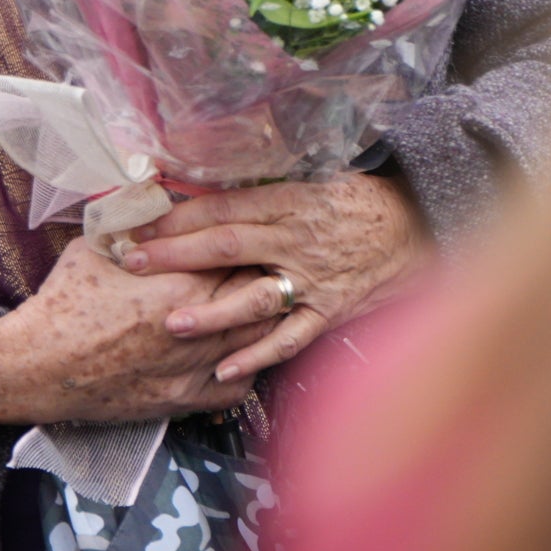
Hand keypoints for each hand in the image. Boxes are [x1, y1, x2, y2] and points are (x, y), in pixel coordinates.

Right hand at [0, 236, 275, 426]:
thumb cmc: (63, 305)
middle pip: (256, 299)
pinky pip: (235, 388)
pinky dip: (243, 369)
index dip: (240, 247)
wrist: (40, 366)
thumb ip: (130, 229)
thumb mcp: (95, 249)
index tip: (239, 238)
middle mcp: (197, 330)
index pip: (236, 259)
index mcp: (179, 286)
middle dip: (258, 280)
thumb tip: (146, 210)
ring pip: (255, 344)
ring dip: (258, 322)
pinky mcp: (184, 399)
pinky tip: (234, 354)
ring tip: (253, 306)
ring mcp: (194, 370)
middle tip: (254, 267)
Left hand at [120, 173, 429, 383]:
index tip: (141, 225)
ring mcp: (313, 280)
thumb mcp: (312, 181)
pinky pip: (290, 337)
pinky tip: (223, 369)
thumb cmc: (356, 202)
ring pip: (253, 297)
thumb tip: (204, 197)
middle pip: (226, 246)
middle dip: (175, 255)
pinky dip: (258, 355)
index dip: (180, 217)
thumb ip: (262, 194)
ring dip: (210, 312)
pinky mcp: (328, 312)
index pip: (223, 208)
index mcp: (289, 202)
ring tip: (171, 322)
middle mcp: (296, 240)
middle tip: (133, 263)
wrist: (416, 228)